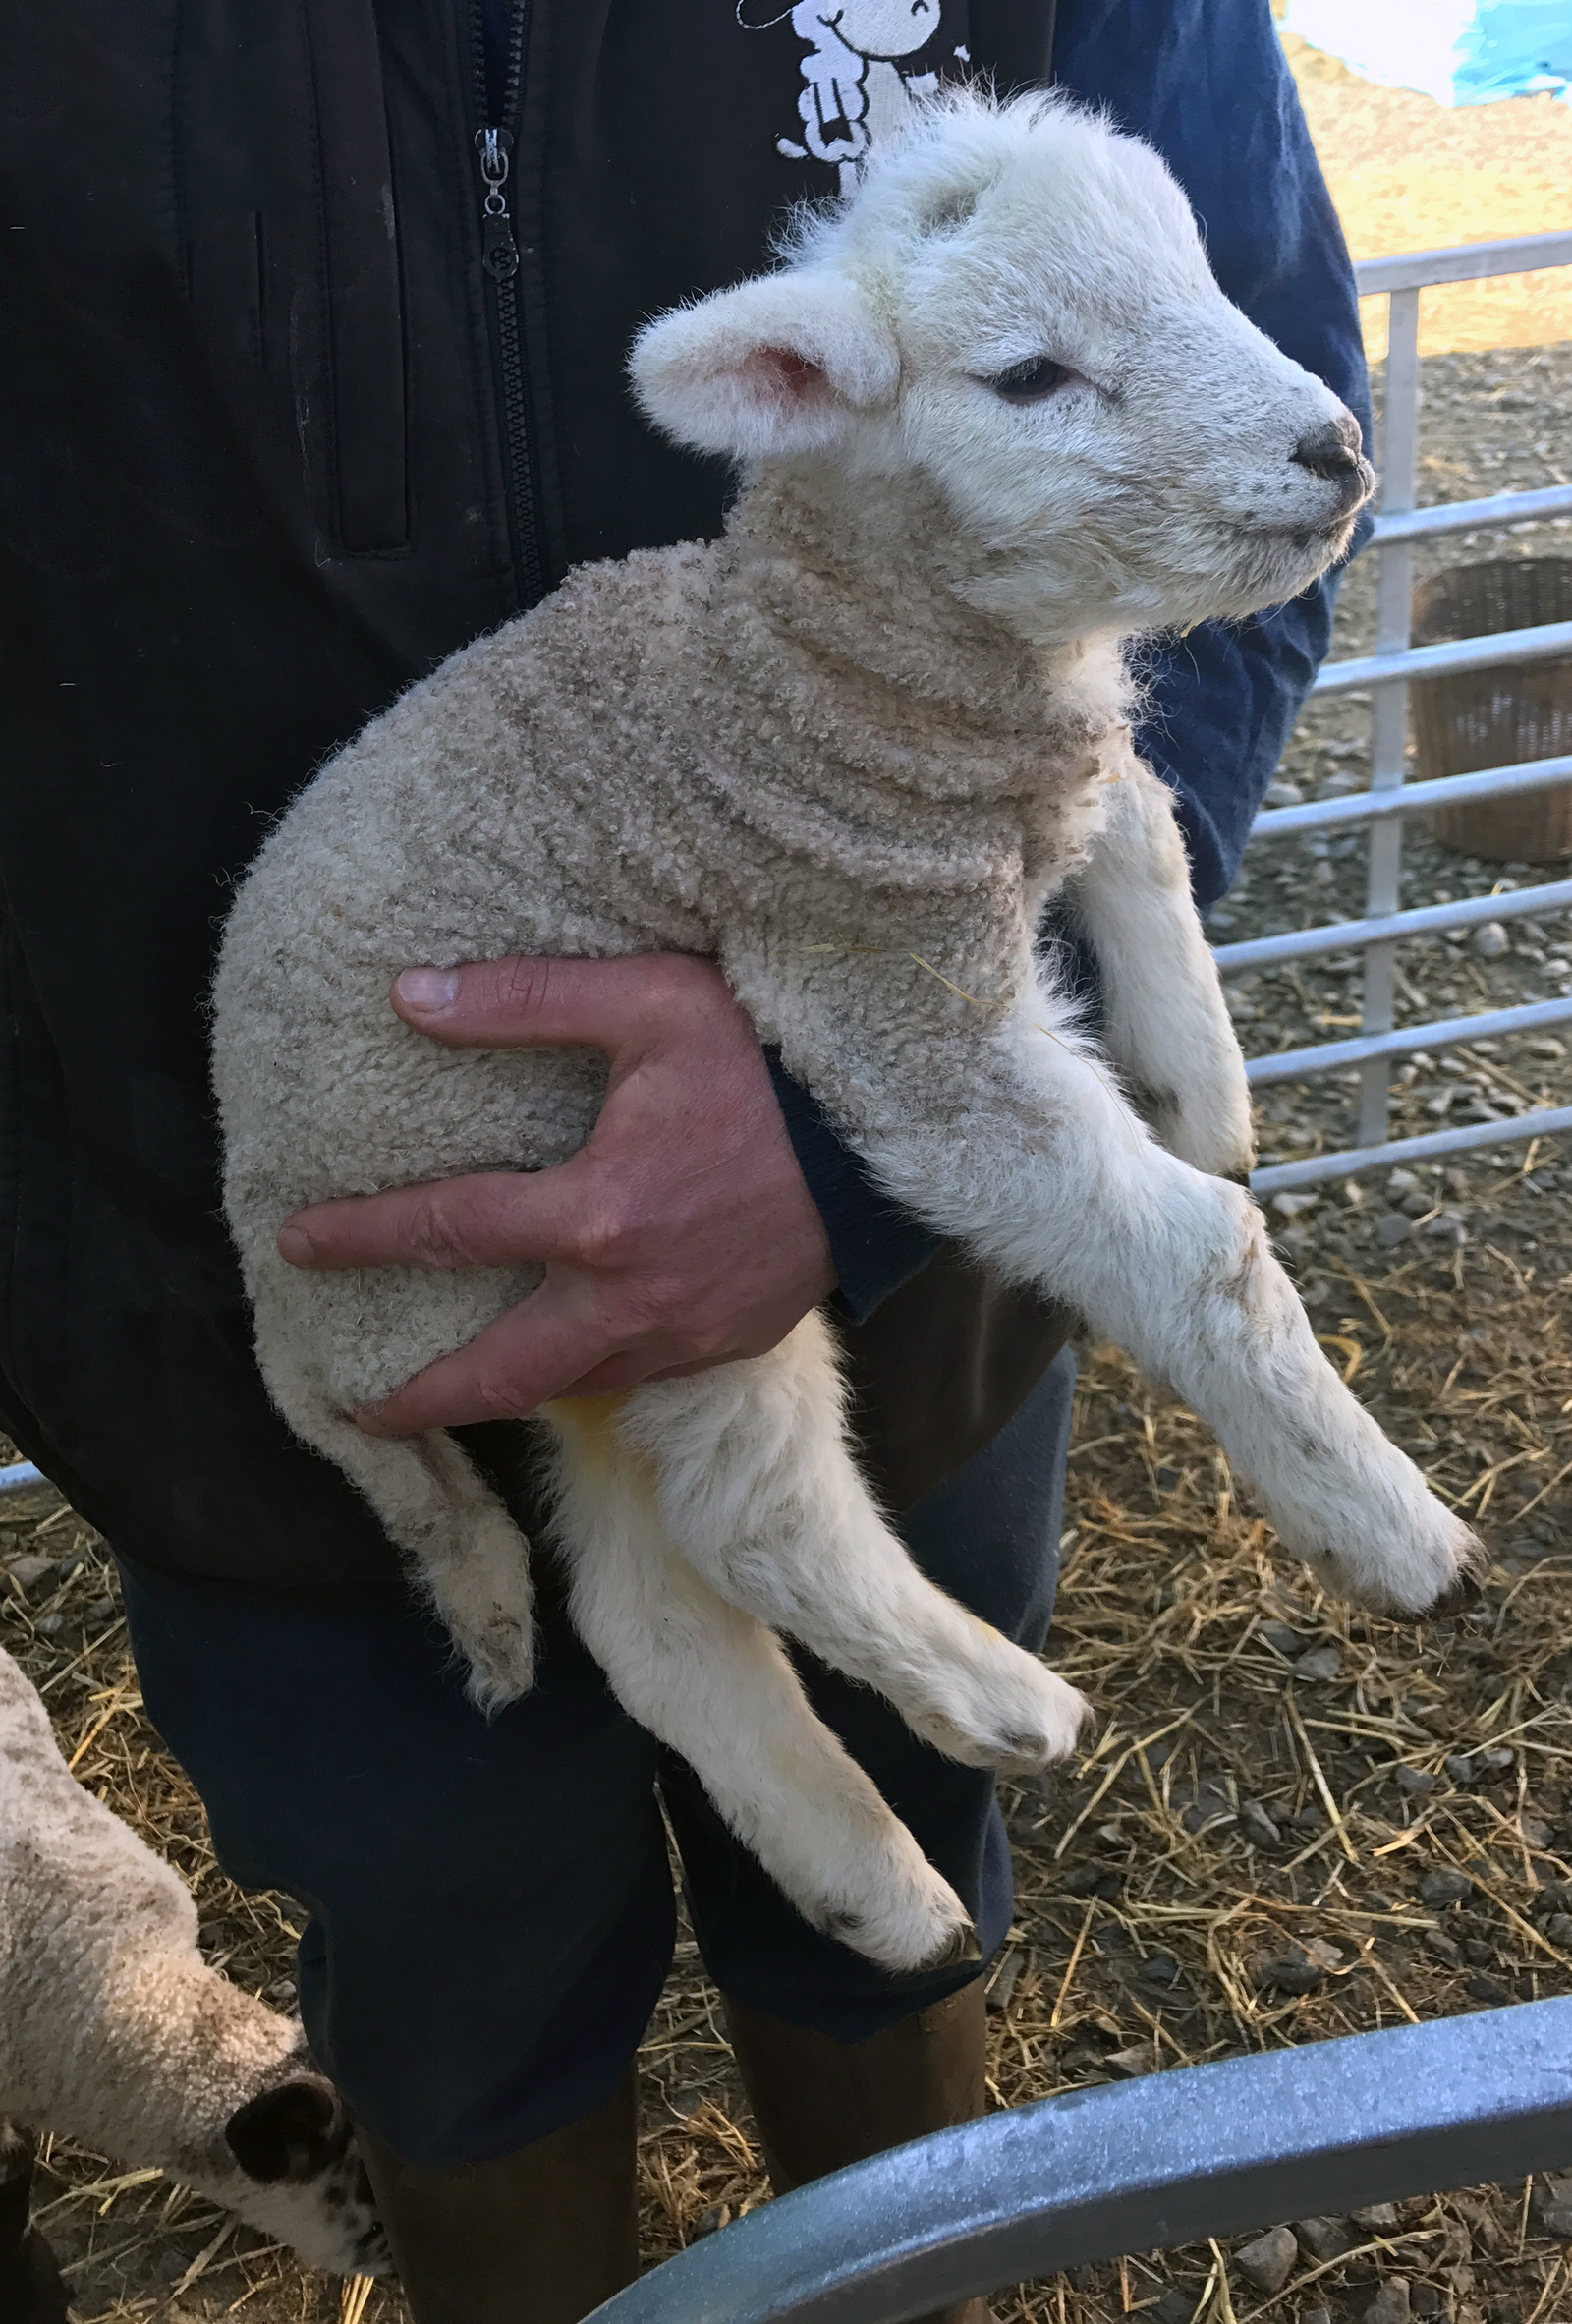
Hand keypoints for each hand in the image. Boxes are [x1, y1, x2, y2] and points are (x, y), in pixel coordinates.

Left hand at [276, 954, 836, 1434]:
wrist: (885, 1137)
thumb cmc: (766, 1061)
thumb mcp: (648, 1001)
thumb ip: (523, 1000)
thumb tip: (410, 997)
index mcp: (596, 1212)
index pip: (448, 1230)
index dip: (361, 1240)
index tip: (296, 1244)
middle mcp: (629, 1295)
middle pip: (498, 1372)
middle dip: (421, 1399)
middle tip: (361, 1409)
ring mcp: (682, 1333)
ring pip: (569, 1387)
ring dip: (504, 1395)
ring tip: (455, 1391)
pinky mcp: (727, 1347)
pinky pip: (636, 1376)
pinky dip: (586, 1374)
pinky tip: (566, 1356)